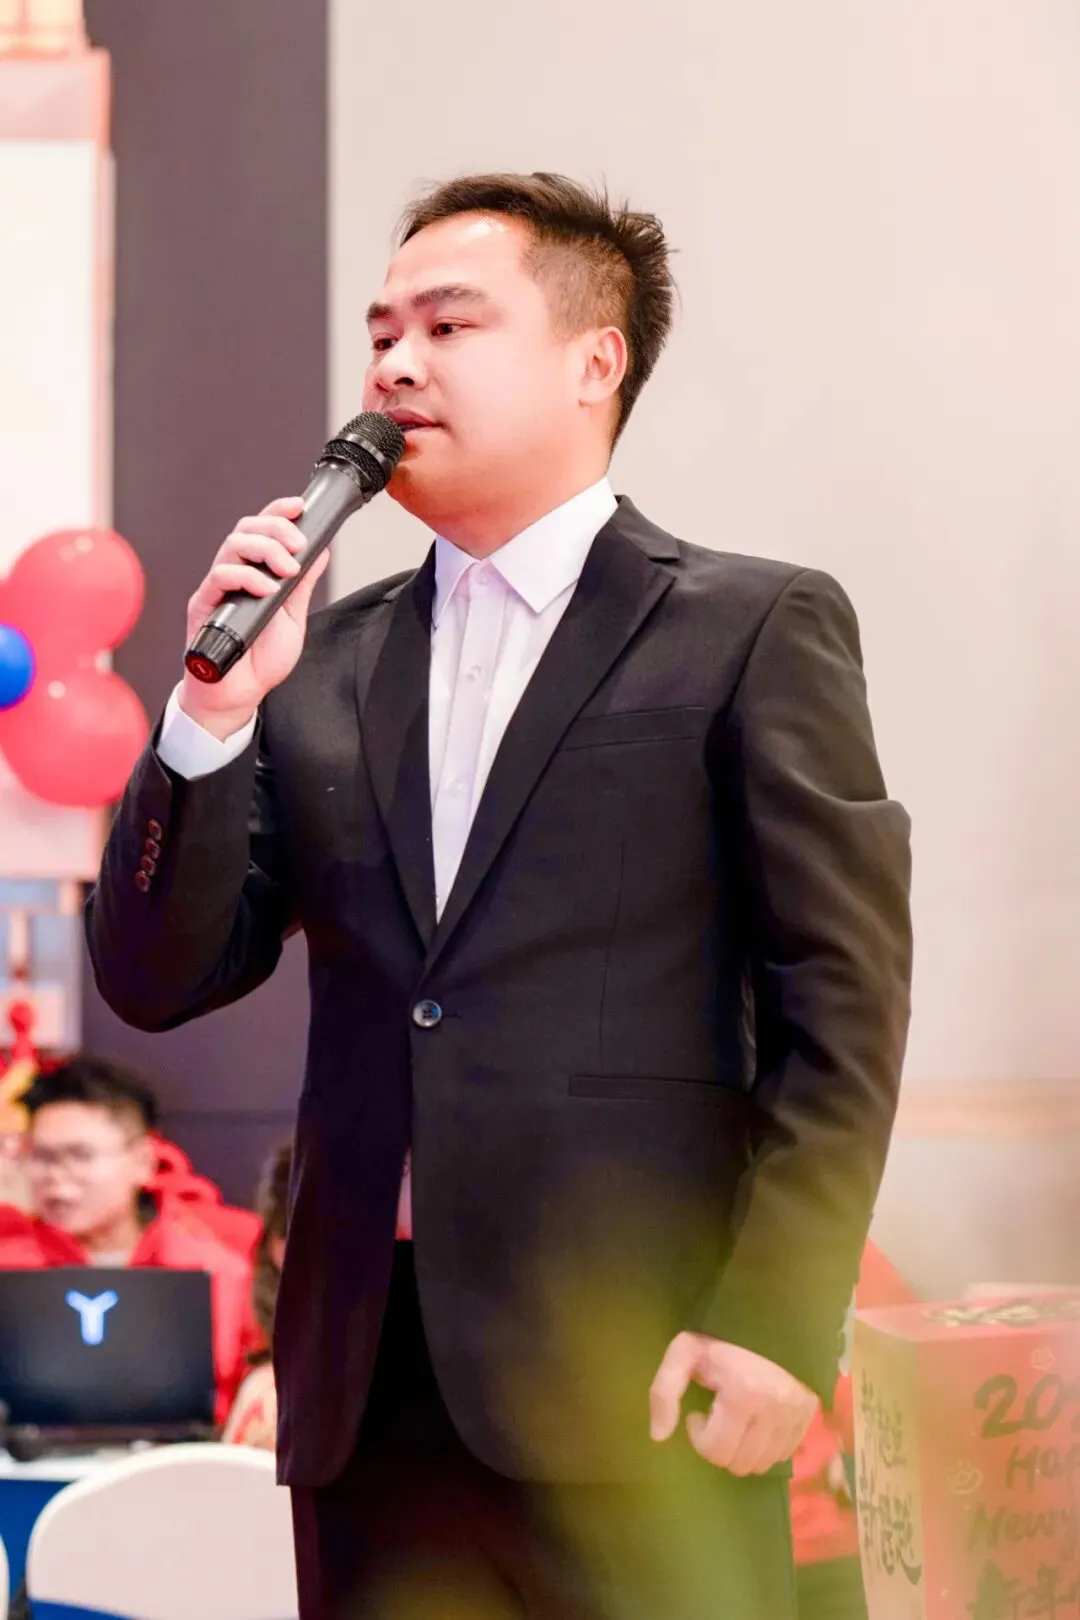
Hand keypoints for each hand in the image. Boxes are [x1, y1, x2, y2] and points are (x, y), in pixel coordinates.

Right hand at [180, 497, 328, 739]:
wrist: (238, 695)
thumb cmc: (260, 660)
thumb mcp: (292, 618)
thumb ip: (302, 585)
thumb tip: (320, 551)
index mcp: (254, 573)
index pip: (262, 530)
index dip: (278, 511)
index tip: (300, 507)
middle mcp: (233, 574)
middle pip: (245, 528)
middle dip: (276, 529)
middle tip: (297, 547)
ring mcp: (217, 588)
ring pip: (232, 545)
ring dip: (264, 549)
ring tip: (286, 570)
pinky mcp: (203, 604)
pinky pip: (219, 576)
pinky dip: (246, 576)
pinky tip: (266, 589)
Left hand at [649, 1332, 817, 1474]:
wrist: (767, 1315)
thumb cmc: (721, 1335)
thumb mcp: (683, 1353)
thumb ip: (664, 1392)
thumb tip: (658, 1437)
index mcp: (744, 1394)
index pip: (716, 1451)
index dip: (699, 1435)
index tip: (699, 1412)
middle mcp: (776, 1410)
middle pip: (739, 1464)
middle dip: (721, 1445)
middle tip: (718, 1417)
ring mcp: (797, 1414)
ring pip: (763, 1464)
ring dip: (743, 1449)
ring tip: (736, 1419)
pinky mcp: (810, 1415)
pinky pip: (784, 1454)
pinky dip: (766, 1447)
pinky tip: (756, 1421)